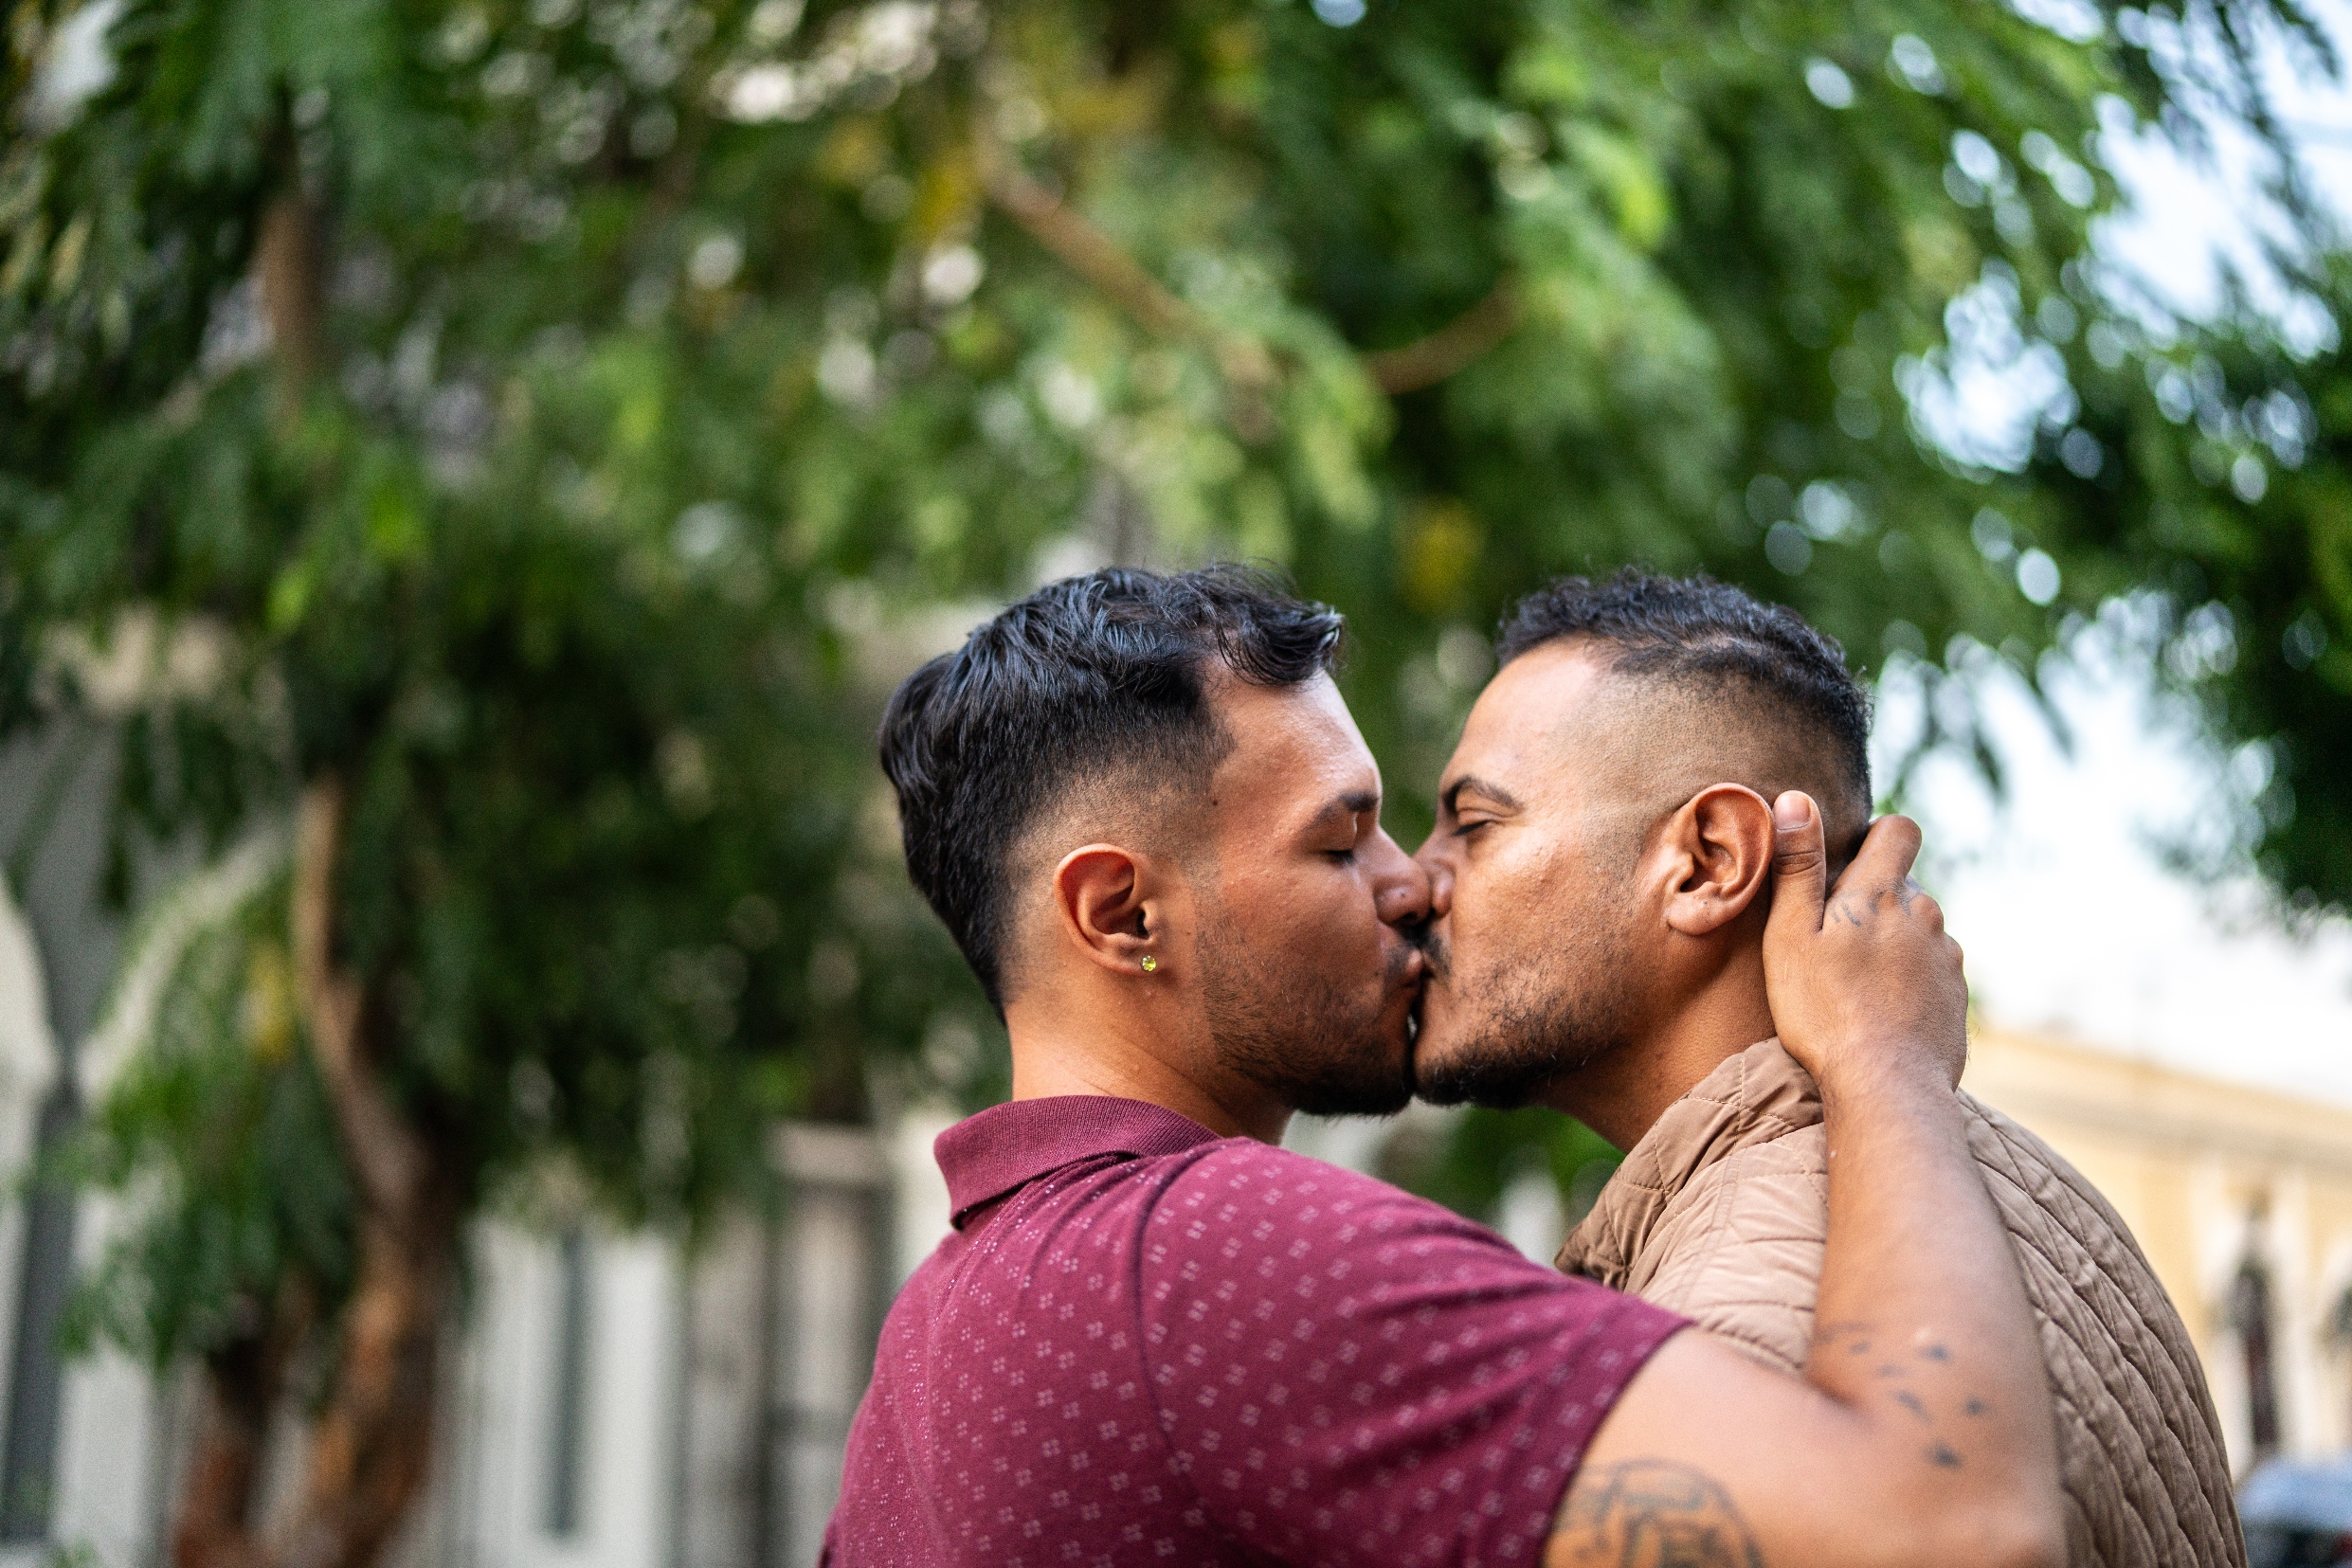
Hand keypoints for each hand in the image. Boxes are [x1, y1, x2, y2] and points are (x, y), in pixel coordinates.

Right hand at [1762, 791, 1967, 1095]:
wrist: (1887, 1086)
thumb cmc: (1824, 1011)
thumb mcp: (1791, 935)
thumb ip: (1798, 866)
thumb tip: (1795, 798)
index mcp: (1883, 892)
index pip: (1900, 829)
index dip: (1878, 835)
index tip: (1849, 862)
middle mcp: (1927, 916)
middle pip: (1903, 886)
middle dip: (1874, 902)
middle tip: (1832, 943)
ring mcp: (1948, 959)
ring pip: (1918, 932)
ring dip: (1892, 944)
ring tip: (1854, 987)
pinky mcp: (1957, 998)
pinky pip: (1931, 973)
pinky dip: (1908, 983)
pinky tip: (1880, 1014)